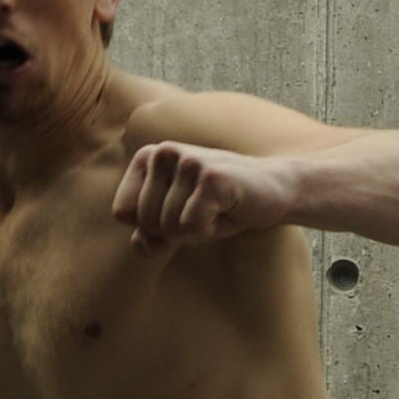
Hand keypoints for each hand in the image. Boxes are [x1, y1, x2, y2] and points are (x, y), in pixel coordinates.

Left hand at [115, 141, 298, 253]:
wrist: (275, 190)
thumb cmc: (222, 205)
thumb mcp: (178, 221)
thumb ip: (150, 234)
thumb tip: (144, 245)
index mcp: (147, 157)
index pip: (123, 212)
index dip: (153, 226)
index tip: (182, 211)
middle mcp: (162, 153)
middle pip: (146, 222)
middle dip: (177, 231)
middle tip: (205, 212)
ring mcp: (187, 161)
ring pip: (169, 227)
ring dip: (198, 230)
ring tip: (218, 209)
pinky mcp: (211, 177)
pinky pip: (191, 226)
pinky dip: (212, 230)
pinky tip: (228, 211)